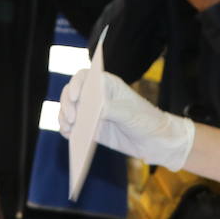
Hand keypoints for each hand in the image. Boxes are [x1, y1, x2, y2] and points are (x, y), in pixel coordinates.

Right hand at [59, 68, 195, 168]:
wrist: (155, 141)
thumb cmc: (147, 120)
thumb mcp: (130, 114)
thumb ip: (111, 109)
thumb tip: (91, 109)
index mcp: (107, 84)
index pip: (84, 77)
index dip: (76, 84)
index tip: (75, 96)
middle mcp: (96, 96)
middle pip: (72, 94)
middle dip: (68, 105)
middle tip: (72, 118)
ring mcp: (92, 113)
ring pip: (69, 111)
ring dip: (64, 118)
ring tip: (68, 128)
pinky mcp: (90, 129)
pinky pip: (73, 127)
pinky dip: (67, 130)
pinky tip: (69, 135)